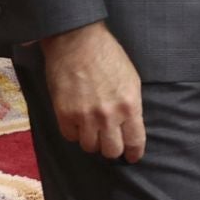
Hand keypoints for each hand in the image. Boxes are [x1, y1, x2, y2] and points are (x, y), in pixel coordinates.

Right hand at [40, 21, 144, 161]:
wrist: (78, 42)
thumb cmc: (108, 56)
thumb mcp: (130, 79)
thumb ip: (130, 105)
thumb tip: (130, 124)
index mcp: (130, 105)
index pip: (135, 141)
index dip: (133, 152)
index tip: (132, 156)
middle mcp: (109, 115)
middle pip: (111, 150)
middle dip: (112, 148)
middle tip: (109, 141)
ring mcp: (85, 117)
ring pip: (89, 147)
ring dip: (92, 140)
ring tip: (92, 129)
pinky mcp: (64, 115)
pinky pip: (70, 136)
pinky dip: (74, 132)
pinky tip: (77, 121)